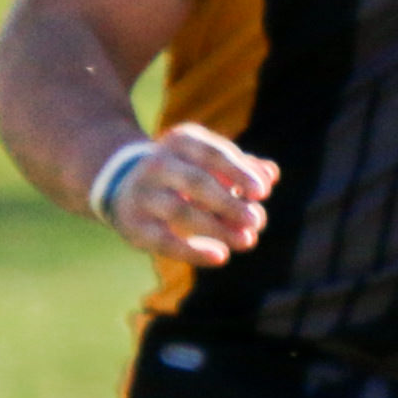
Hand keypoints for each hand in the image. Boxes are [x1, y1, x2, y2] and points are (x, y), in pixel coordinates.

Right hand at [101, 123, 276, 266]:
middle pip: (196, 182)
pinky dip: (192, 251)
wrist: (126, 185)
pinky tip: (220, 256)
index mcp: (182, 141)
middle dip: (228, 203)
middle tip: (256, 220)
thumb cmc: (187, 172)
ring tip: (247, 241)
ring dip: (217, 228)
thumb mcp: (212, 162)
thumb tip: (271, 174)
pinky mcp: (134, 224)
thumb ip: (243, 168)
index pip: (213, 154)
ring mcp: (143, 194)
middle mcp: (158, 164)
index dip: (238, 172)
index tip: (263, 192)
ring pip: (180, 211)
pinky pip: (163, 240)